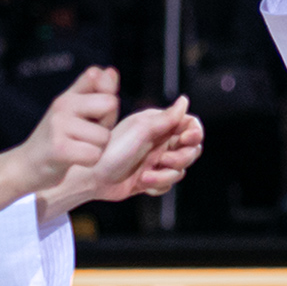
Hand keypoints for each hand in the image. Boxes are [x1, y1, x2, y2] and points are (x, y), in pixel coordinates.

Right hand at [18, 67, 119, 189]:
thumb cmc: (59, 138)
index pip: (98, 77)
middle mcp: (62, 104)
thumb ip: (96, 91)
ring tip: (77, 147)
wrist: (27, 165)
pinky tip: (74, 159)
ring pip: (104, 136)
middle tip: (86, 135)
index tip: (93, 113)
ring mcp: (59, 125)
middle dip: (105, 125)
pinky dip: (89, 161)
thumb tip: (111, 71)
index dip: (107, 98)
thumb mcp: (75, 111)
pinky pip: (94, 155)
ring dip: (97, 148)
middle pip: (110, 105)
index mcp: (69, 94)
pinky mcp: (59, 148)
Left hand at [46, 98, 204, 212]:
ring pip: (181, 169)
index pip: (190, 124)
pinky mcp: (152, 178)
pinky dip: (158, 185)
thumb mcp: (140, 130)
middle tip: (163, 160)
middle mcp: (160, 141)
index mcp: (159, 125)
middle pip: (191, 149)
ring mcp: (156, 161)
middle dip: (181, 157)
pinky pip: (169, 183)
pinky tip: (142, 183)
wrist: (92, 178)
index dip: (194, 132)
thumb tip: (184, 100)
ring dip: (166, 175)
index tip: (185, 139)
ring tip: (145, 176)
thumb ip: (166, 117)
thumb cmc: (113, 151)